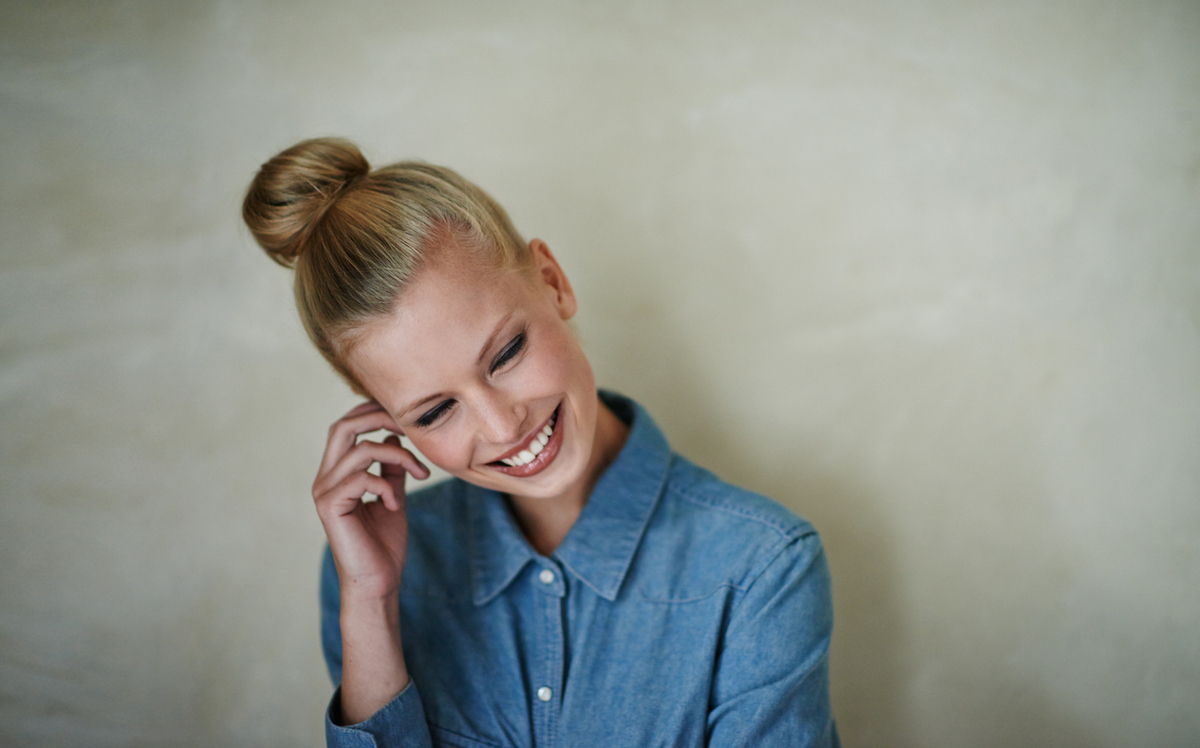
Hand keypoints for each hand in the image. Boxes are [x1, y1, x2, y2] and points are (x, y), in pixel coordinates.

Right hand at [312, 401, 429, 600]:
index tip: (410, 423)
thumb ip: (392, 469)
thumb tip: (395, 438)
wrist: (378, 583)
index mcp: (337, 473)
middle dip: (381, 419)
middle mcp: (325, 478)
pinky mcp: (330, 506)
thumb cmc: (384, 545)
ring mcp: (324, 492)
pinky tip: (395, 505)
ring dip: (399, 455)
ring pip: (361, 449)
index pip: (347, 425)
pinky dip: (386, 486)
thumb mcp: (393, 496)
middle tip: (411, 431)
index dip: (376, 413)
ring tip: (419, 475)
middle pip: (344, 425)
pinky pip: (362, 477)